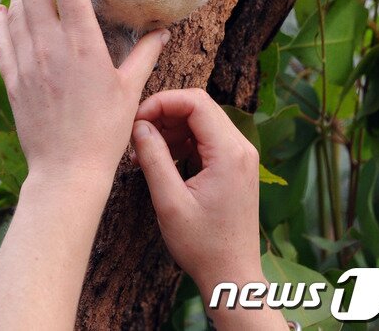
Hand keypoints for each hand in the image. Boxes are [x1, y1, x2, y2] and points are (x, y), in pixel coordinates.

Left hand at [0, 0, 169, 185]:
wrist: (67, 171)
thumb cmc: (105, 132)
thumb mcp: (130, 90)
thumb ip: (144, 55)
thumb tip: (162, 31)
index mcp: (84, 43)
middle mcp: (51, 46)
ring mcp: (27, 61)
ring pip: (16, 8)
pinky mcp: (13, 79)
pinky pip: (2, 39)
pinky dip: (2, 18)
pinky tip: (3, 7)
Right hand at [131, 89, 262, 293]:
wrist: (233, 277)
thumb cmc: (203, 246)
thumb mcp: (169, 203)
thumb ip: (153, 158)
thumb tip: (139, 126)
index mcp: (229, 153)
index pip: (195, 102)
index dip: (162, 102)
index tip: (137, 120)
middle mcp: (241, 147)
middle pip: (200, 106)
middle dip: (165, 113)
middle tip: (138, 133)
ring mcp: (241, 156)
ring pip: (202, 120)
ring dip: (173, 127)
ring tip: (146, 151)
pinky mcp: (236, 165)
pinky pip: (207, 138)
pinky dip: (184, 141)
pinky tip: (164, 160)